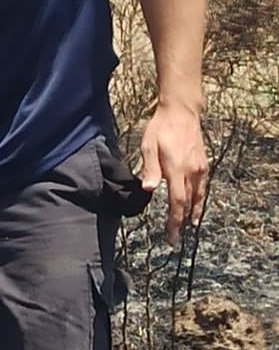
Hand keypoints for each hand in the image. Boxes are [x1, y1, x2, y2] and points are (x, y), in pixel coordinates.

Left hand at [139, 105, 207, 244]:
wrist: (181, 111)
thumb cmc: (160, 128)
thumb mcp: (148, 146)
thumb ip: (149, 168)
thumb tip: (148, 189)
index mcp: (176, 169)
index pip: (177, 202)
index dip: (174, 221)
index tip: (171, 236)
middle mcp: (191, 171)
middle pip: (188, 203)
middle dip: (181, 221)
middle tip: (175, 238)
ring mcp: (199, 167)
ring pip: (198, 196)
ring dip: (194, 212)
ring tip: (191, 225)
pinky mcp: (202, 163)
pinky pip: (202, 186)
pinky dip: (199, 198)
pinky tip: (196, 203)